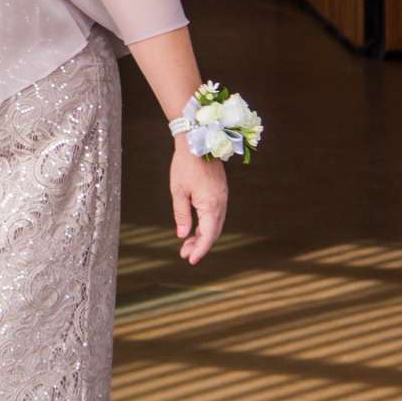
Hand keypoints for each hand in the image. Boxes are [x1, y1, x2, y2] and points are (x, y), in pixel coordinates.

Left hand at [169, 144, 227, 263]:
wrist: (198, 141)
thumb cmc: (185, 165)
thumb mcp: (178, 191)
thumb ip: (182, 214)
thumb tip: (183, 235)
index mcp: (211, 205)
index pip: (208, 235)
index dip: (200, 249)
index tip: (189, 260)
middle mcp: (221, 203)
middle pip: (213, 232)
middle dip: (200, 245)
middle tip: (184, 255)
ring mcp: (223, 198)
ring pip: (215, 224)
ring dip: (203, 235)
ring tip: (186, 245)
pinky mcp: (220, 192)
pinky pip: (216, 214)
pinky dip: (206, 224)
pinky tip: (194, 228)